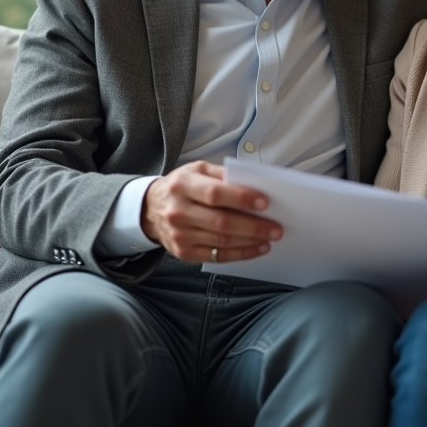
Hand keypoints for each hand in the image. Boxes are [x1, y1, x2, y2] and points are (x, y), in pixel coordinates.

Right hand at [140, 161, 281, 262]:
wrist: (151, 209)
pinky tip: (256, 248)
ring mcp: (180, 235)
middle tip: (275, 227)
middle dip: (253, 226)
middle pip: (221, 222)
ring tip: (270, 238)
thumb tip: (253, 184)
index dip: (241, 198)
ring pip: (221, 241)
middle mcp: (178, 211)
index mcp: (182, 186)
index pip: (215, 193)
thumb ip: (222, 174)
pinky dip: (240, 254)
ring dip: (250, 241)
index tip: (264, 202)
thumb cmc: (181, 186)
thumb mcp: (197, 170)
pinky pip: (217, 256)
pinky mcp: (184, 252)